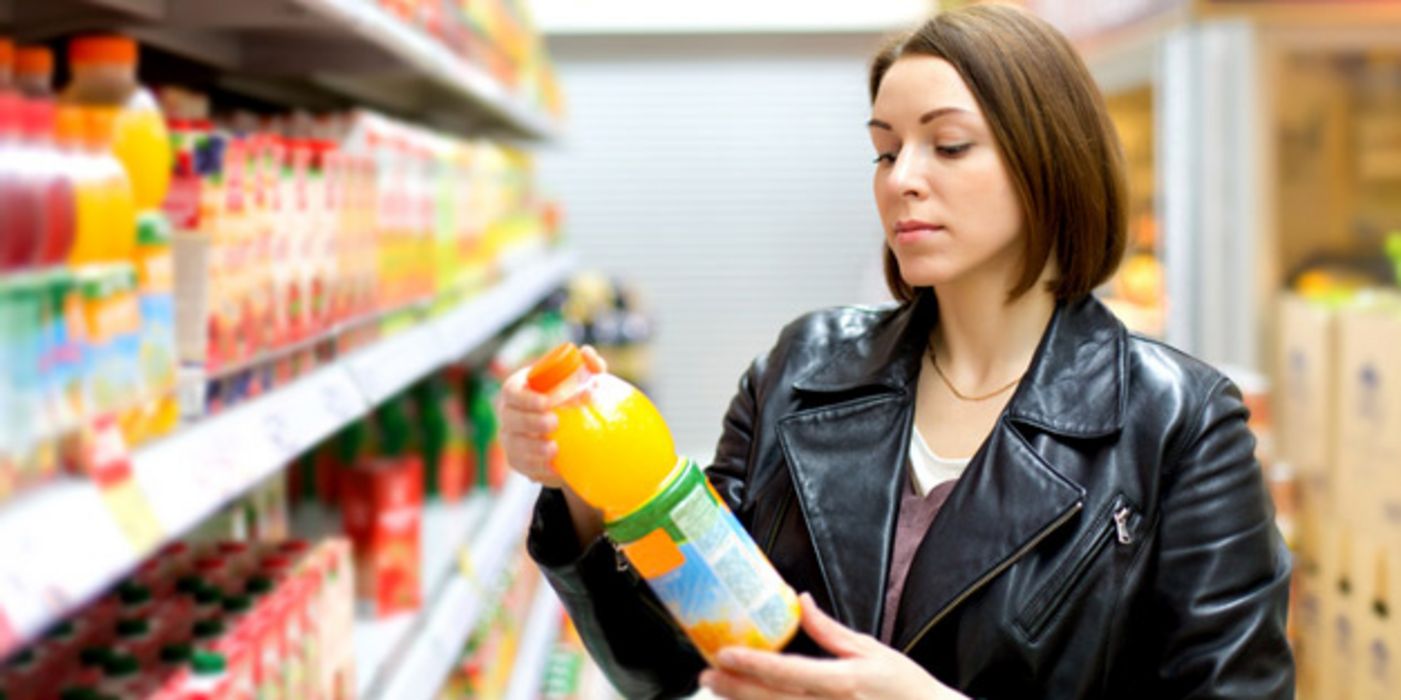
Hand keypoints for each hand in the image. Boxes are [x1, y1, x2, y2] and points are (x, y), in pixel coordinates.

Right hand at [497, 344, 606, 487]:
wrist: (574, 431)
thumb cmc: (572, 398)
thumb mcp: (583, 381)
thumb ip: (589, 366)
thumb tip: (588, 353)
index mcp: (519, 390)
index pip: (512, 391)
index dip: (525, 398)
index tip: (547, 402)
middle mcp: (510, 414)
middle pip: (510, 419)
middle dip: (530, 423)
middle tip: (554, 423)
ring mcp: (512, 439)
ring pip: (514, 446)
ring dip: (532, 449)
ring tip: (554, 449)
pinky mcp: (520, 461)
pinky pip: (524, 467)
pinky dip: (539, 469)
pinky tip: (554, 469)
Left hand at [699, 593, 966, 698]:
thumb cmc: (906, 689)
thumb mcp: (871, 651)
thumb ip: (829, 630)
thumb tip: (799, 599)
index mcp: (845, 680)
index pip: (788, 672)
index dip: (752, 664)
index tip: (723, 654)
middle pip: (772, 699)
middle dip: (735, 687)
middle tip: (706, 674)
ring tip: (720, 689)